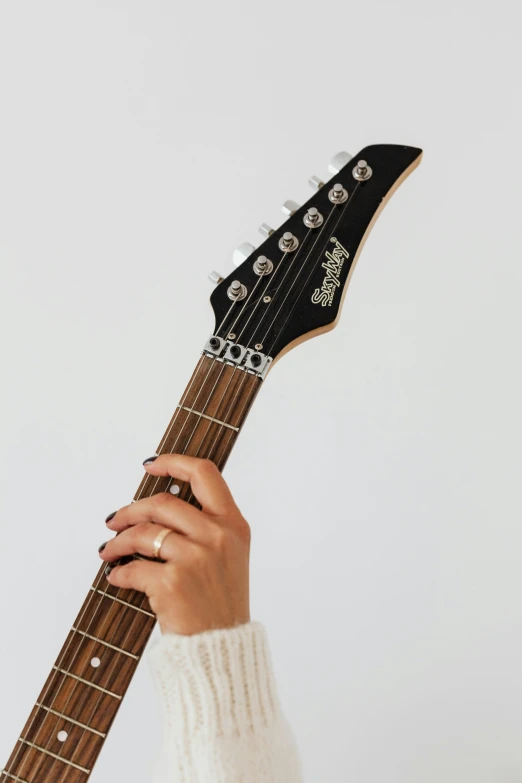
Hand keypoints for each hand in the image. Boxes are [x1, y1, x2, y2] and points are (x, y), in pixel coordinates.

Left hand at [99, 454, 250, 635]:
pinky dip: (120, 572)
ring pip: (143, 533)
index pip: (205, 474)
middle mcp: (218, 536)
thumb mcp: (230, 556)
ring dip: (118, 542)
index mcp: (234, 524)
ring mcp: (196, 558)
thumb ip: (206, 526)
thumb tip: (158, 507)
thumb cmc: (221, 606)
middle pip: (162, 503)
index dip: (174, 462)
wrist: (223, 651)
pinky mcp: (173, 582)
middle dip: (130, 510)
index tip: (150, 465)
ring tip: (109, 552)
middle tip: (114, 522)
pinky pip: (134, 567)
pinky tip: (118, 577)